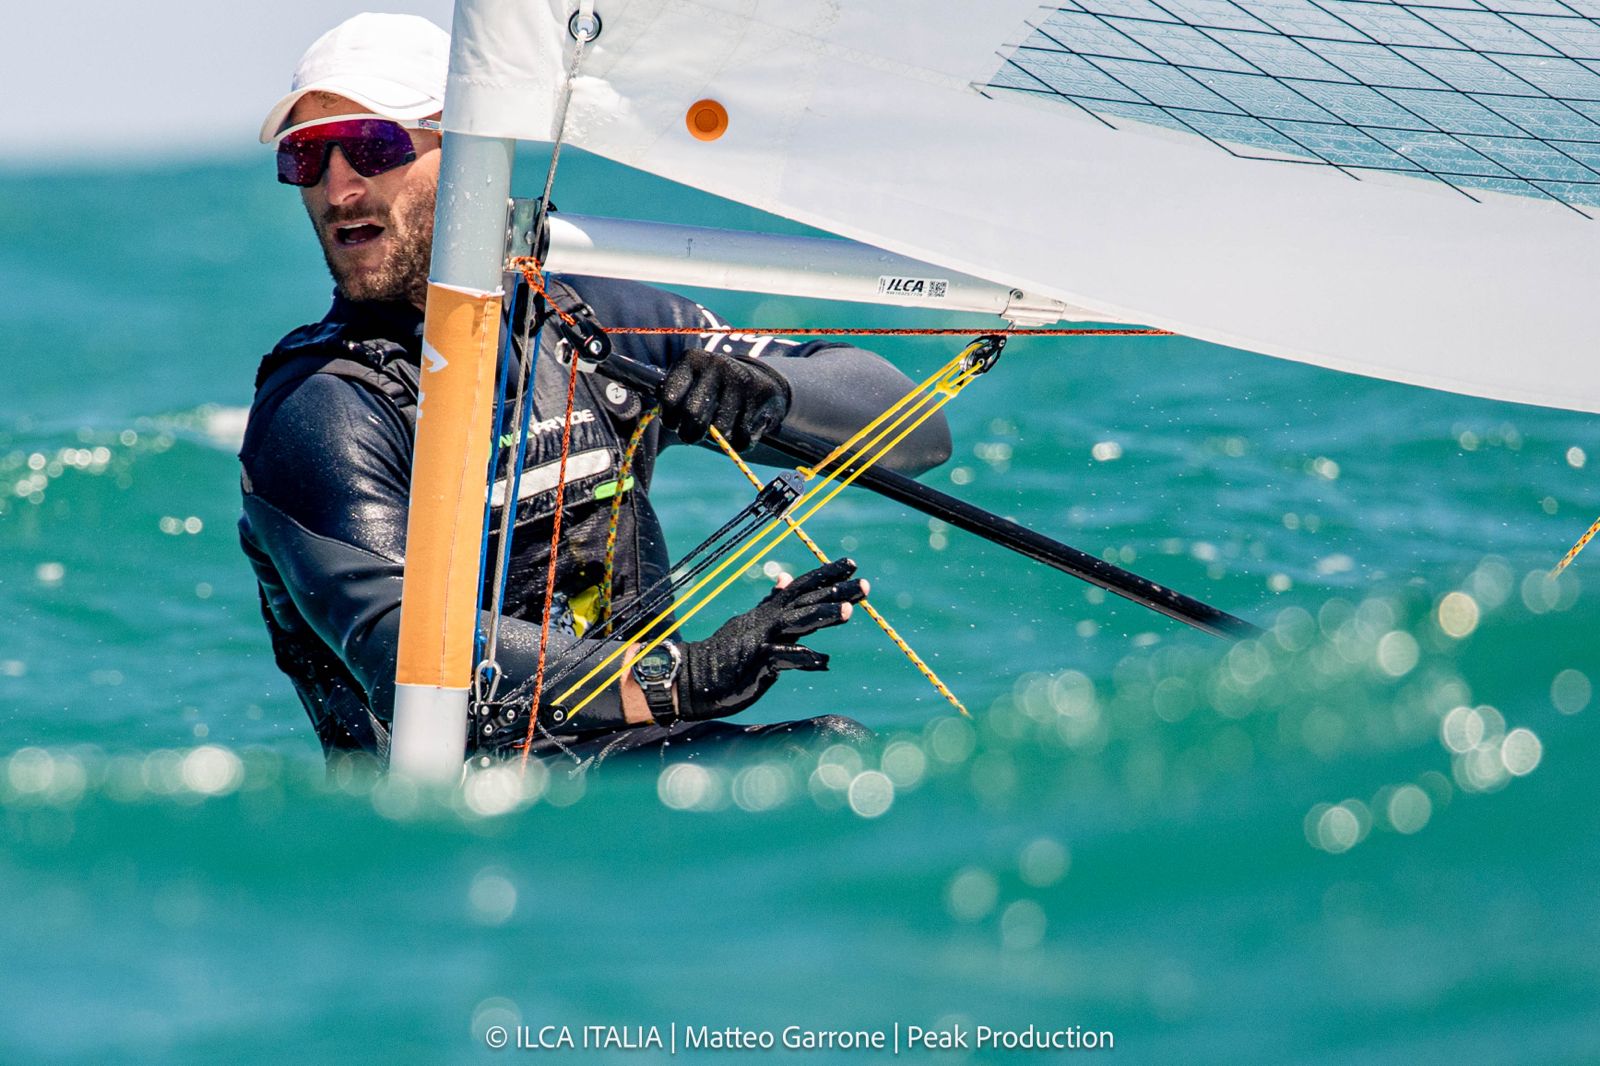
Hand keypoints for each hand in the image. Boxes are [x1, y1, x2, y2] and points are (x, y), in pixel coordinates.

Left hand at [660, 347, 789, 450]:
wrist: (761, 381)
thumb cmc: (712, 391)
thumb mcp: (689, 386)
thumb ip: (667, 402)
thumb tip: (628, 414)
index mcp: (691, 360)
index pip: (669, 398)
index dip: (669, 419)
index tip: (674, 422)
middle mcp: (716, 365)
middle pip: (693, 417)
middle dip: (691, 434)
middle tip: (693, 434)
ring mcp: (741, 380)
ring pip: (721, 431)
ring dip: (719, 439)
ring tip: (722, 426)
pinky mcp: (763, 396)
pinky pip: (743, 438)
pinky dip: (741, 443)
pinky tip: (742, 426)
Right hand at [678, 558, 867, 720]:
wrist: (693, 677)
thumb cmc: (726, 654)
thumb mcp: (751, 623)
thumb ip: (770, 603)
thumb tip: (784, 580)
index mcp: (770, 613)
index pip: (803, 588)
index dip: (827, 576)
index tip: (852, 565)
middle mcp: (768, 621)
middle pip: (807, 601)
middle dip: (837, 592)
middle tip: (865, 584)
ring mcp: (762, 640)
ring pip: (797, 622)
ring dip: (823, 615)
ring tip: (849, 611)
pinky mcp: (756, 664)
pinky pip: (782, 658)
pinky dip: (802, 656)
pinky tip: (823, 659)